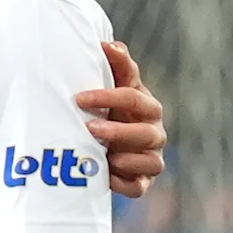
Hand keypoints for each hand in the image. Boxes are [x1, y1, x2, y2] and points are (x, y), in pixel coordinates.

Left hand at [80, 38, 167, 198]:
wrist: (106, 145)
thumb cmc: (108, 110)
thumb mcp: (112, 87)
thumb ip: (116, 67)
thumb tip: (108, 44)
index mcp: (146, 106)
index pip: (133, 98)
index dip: (108, 97)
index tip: (79, 98)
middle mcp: (153, 133)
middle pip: (146, 134)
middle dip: (118, 131)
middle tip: (90, 128)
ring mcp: (150, 159)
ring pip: (151, 163)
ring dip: (126, 160)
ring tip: (104, 157)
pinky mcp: (142, 182)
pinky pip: (139, 188)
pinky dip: (125, 184)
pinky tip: (107, 177)